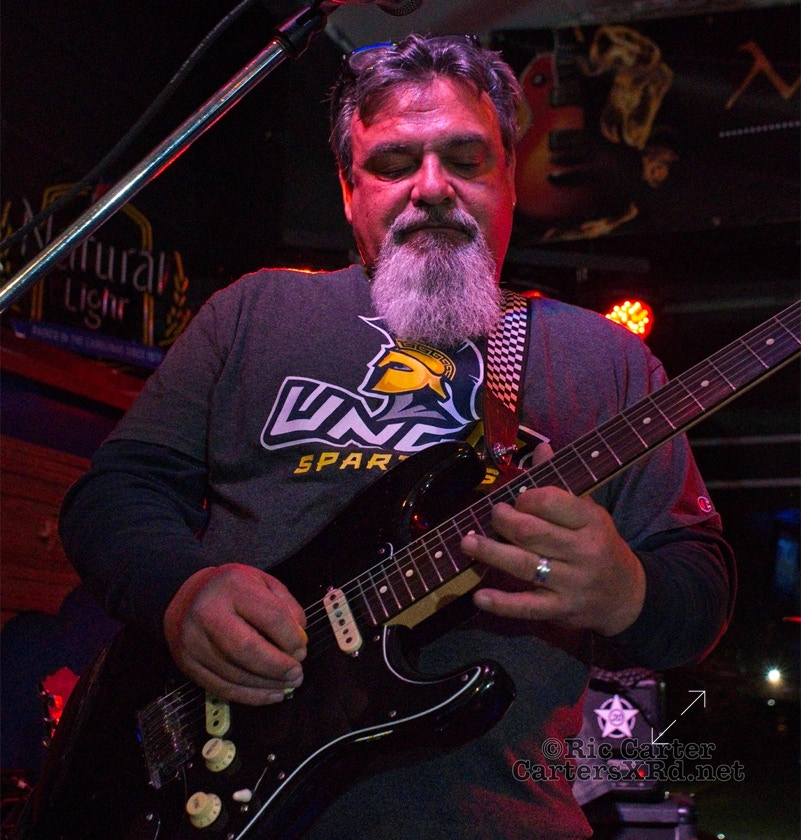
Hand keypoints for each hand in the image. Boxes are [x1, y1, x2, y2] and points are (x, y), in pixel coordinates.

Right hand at [163, 563, 306, 705]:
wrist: (189, 598)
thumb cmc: (234, 590)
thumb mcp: (265, 583)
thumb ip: (287, 607)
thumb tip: (300, 641)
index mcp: (234, 586)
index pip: (271, 617)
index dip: (291, 638)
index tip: (302, 649)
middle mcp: (209, 613)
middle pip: (248, 649)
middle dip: (278, 666)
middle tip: (297, 674)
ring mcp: (194, 642)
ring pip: (235, 674)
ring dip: (267, 684)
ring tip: (288, 684)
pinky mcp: (188, 665)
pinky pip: (222, 688)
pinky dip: (250, 696)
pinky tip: (271, 694)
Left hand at [461, 486, 645, 635]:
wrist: (628, 596)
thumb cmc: (600, 545)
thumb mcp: (589, 512)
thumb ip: (560, 485)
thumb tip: (541, 447)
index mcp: (591, 521)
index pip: (550, 501)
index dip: (525, 498)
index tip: (515, 500)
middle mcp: (584, 551)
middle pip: (531, 532)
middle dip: (503, 521)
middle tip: (491, 515)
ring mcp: (572, 583)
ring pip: (523, 565)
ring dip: (490, 552)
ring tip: (467, 542)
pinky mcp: (561, 610)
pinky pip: (527, 607)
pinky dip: (501, 603)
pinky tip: (479, 597)